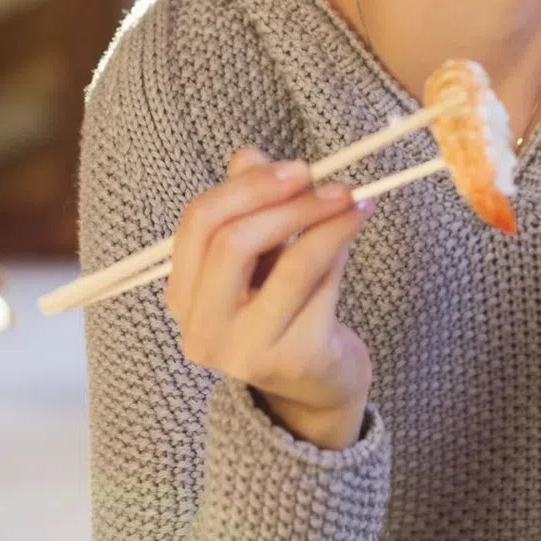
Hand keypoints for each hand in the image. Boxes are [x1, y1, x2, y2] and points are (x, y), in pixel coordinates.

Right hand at [166, 146, 373, 450]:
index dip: (246, 187)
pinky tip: (357, 227)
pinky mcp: (294, 360)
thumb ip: (247, 206)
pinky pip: (321, 287)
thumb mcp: (259, 256)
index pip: (197, 224)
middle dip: (284, 201)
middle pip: (231, 242)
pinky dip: (341, 249)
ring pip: (288, 264)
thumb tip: (247, 155)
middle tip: (328, 182)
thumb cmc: (284, 310)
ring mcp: (246, 350)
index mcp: (184, 296)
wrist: (317, 386)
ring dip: (326, 220)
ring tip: (355, 199)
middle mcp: (203, 329)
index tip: (294, 168)